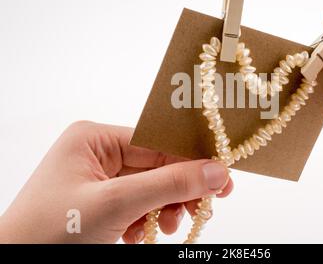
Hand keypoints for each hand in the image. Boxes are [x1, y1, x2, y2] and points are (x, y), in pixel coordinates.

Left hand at [0, 121, 231, 242]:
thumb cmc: (49, 232)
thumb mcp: (116, 204)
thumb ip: (169, 185)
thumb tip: (216, 172)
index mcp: (94, 138)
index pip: (157, 143)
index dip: (192, 160)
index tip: (223, 176)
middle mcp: (97, 154)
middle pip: (157, 166)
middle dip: (178, 190)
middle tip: (205, 208)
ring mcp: (98, 180)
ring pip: (150, 188)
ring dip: (164, 208)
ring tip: (165, 227)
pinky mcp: (100, 204)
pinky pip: (137, 206)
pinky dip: (146, 221)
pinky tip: (141, 236)